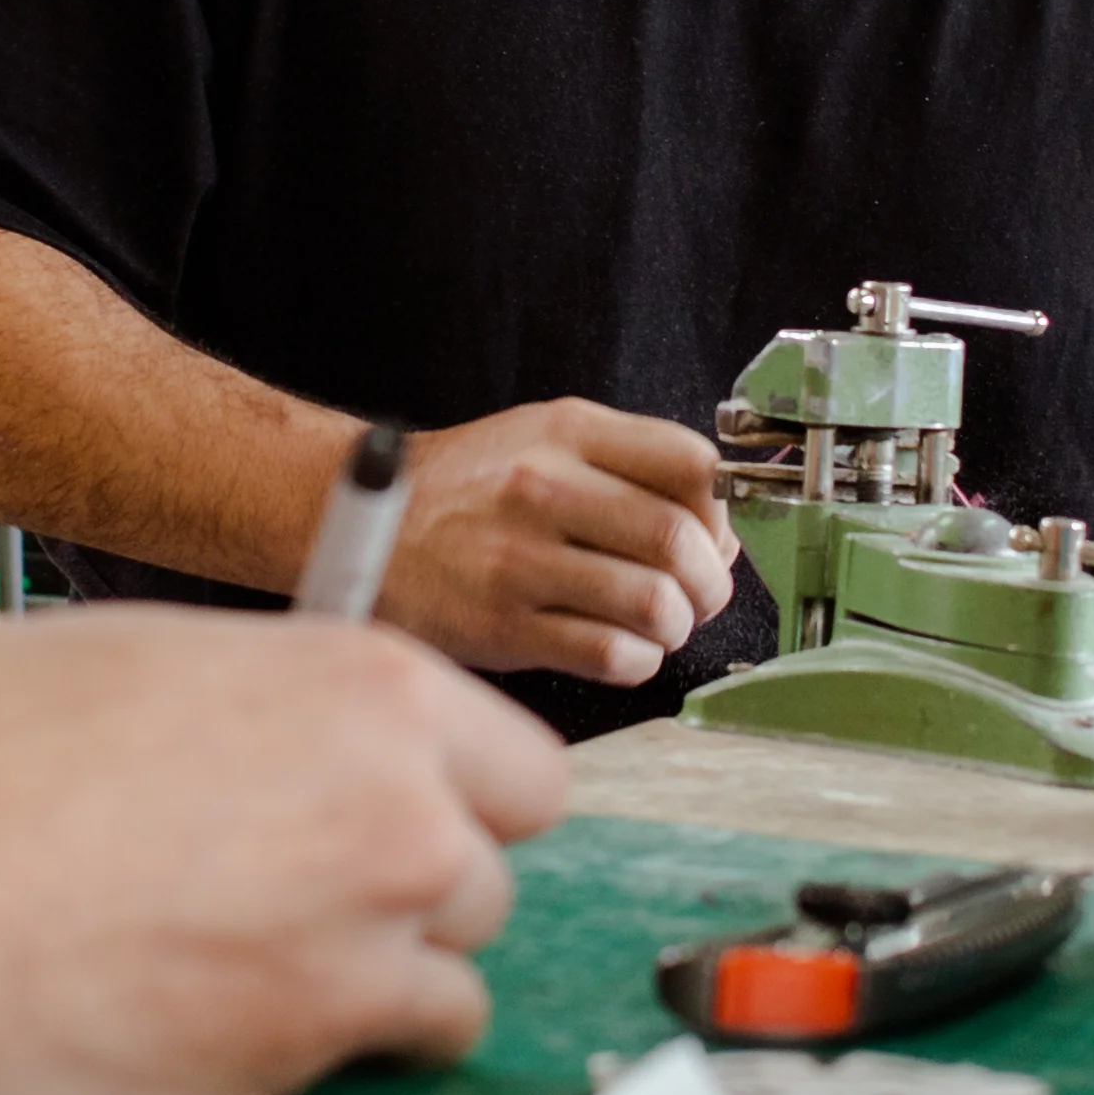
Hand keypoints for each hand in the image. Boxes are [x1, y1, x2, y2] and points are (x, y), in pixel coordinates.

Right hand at [0, 608, 567, 1094]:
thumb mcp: (139, 668)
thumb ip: (267, 715)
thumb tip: (298, 750)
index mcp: (363, 689)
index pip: (516, 772)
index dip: (447, 803)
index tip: (391, 823)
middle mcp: (395, 809)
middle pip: (487, 875)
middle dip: (405, 892)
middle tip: (292, 898)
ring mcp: (359, 942)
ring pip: (451, 978)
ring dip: (376, 978)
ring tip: (245, 963)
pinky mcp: (298, 1055)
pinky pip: (377, 1063)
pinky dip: (325, 1053)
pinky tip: (222, 1019)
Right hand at [372, 398, 738, 685]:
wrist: (369, 524)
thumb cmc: (473, 488)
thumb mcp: (549, 439)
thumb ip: (637, 468)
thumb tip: (724, 535)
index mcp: (567, 433)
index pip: (692, 465)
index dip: (725, 511)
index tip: (714, 536)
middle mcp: (543, 488)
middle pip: (681, 541)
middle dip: (710, 582)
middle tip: (697, 595)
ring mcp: (519, 560)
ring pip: (655, 604)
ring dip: (676, 625)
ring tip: (657, 624)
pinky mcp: (502, 627)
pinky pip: (611, 655)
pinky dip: (637, 660)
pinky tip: (620, 648)